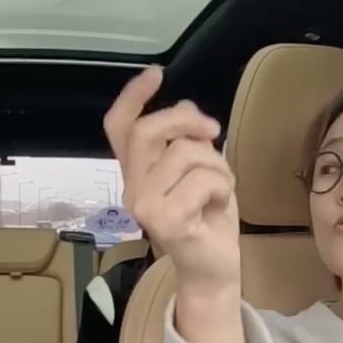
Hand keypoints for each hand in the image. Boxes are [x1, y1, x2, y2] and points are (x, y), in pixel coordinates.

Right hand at [104, 66, 240, 295]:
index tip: (155, 73)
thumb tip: (187, 107)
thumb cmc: (208, 220)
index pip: (119, 128)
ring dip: (217, 164)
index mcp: (138, 172)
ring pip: (184, 153)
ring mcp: (144, 206)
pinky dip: (223, 187)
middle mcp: (132, 188)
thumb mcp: (202, 170)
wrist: (214, 268)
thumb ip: (189, 140)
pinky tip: (218, 206)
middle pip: (148, 131)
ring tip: (221, 187)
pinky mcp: (164, 221)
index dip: (132, 97)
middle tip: (214, 132)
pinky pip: (203, 180)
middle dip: (187, 121)